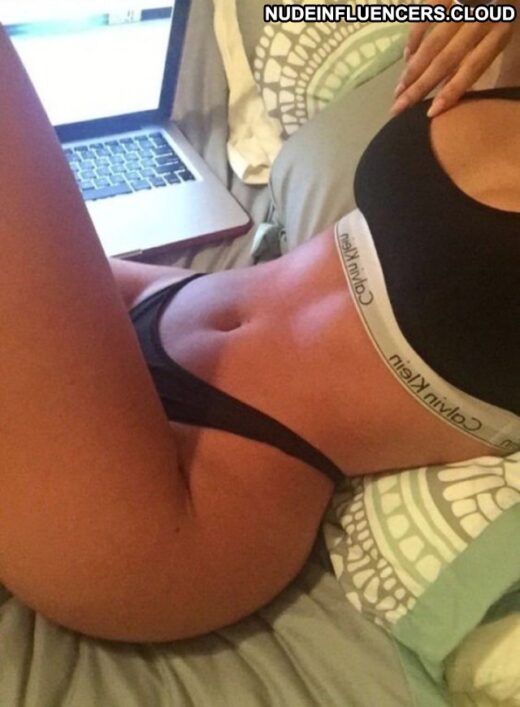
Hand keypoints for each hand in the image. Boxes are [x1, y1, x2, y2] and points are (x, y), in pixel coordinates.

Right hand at [390, 1, 515, 116]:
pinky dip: (413, 39)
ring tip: (399, 90)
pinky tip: (407, 57)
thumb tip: (447, 89)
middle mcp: (481, 19)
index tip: (430, 113)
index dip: (451, 91)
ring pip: (432, 44)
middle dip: (420, 87)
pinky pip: (425, 18)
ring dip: (412, 70)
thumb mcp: (498, 33)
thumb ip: (478, 58)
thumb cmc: (503, 8)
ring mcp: (462, 4)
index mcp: (499, 32)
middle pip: (446, 60)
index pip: (472, 67)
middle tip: (399, 108)